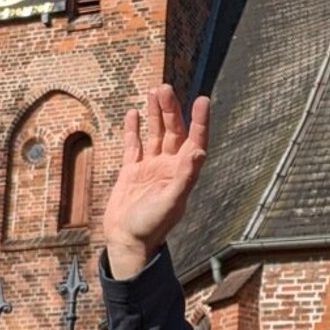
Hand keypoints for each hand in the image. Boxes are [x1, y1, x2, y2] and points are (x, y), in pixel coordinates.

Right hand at [104, 86, 209, 278]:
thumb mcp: (170, 203)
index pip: (195, 141)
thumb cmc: (151, 227)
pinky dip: (133, 129)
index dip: (200, 121)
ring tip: (154, 91)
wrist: (126, 242)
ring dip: (155, 114)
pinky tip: (133, 113)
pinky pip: (134, 146)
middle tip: (165, 87)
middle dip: (171, 109)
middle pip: (174, 132)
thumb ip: (184, 178)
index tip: (202, 99)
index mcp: (183, 174)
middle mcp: (169, 167)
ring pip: (155, 134)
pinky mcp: (132, 172)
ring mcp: (150, 168)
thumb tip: (198, 152)